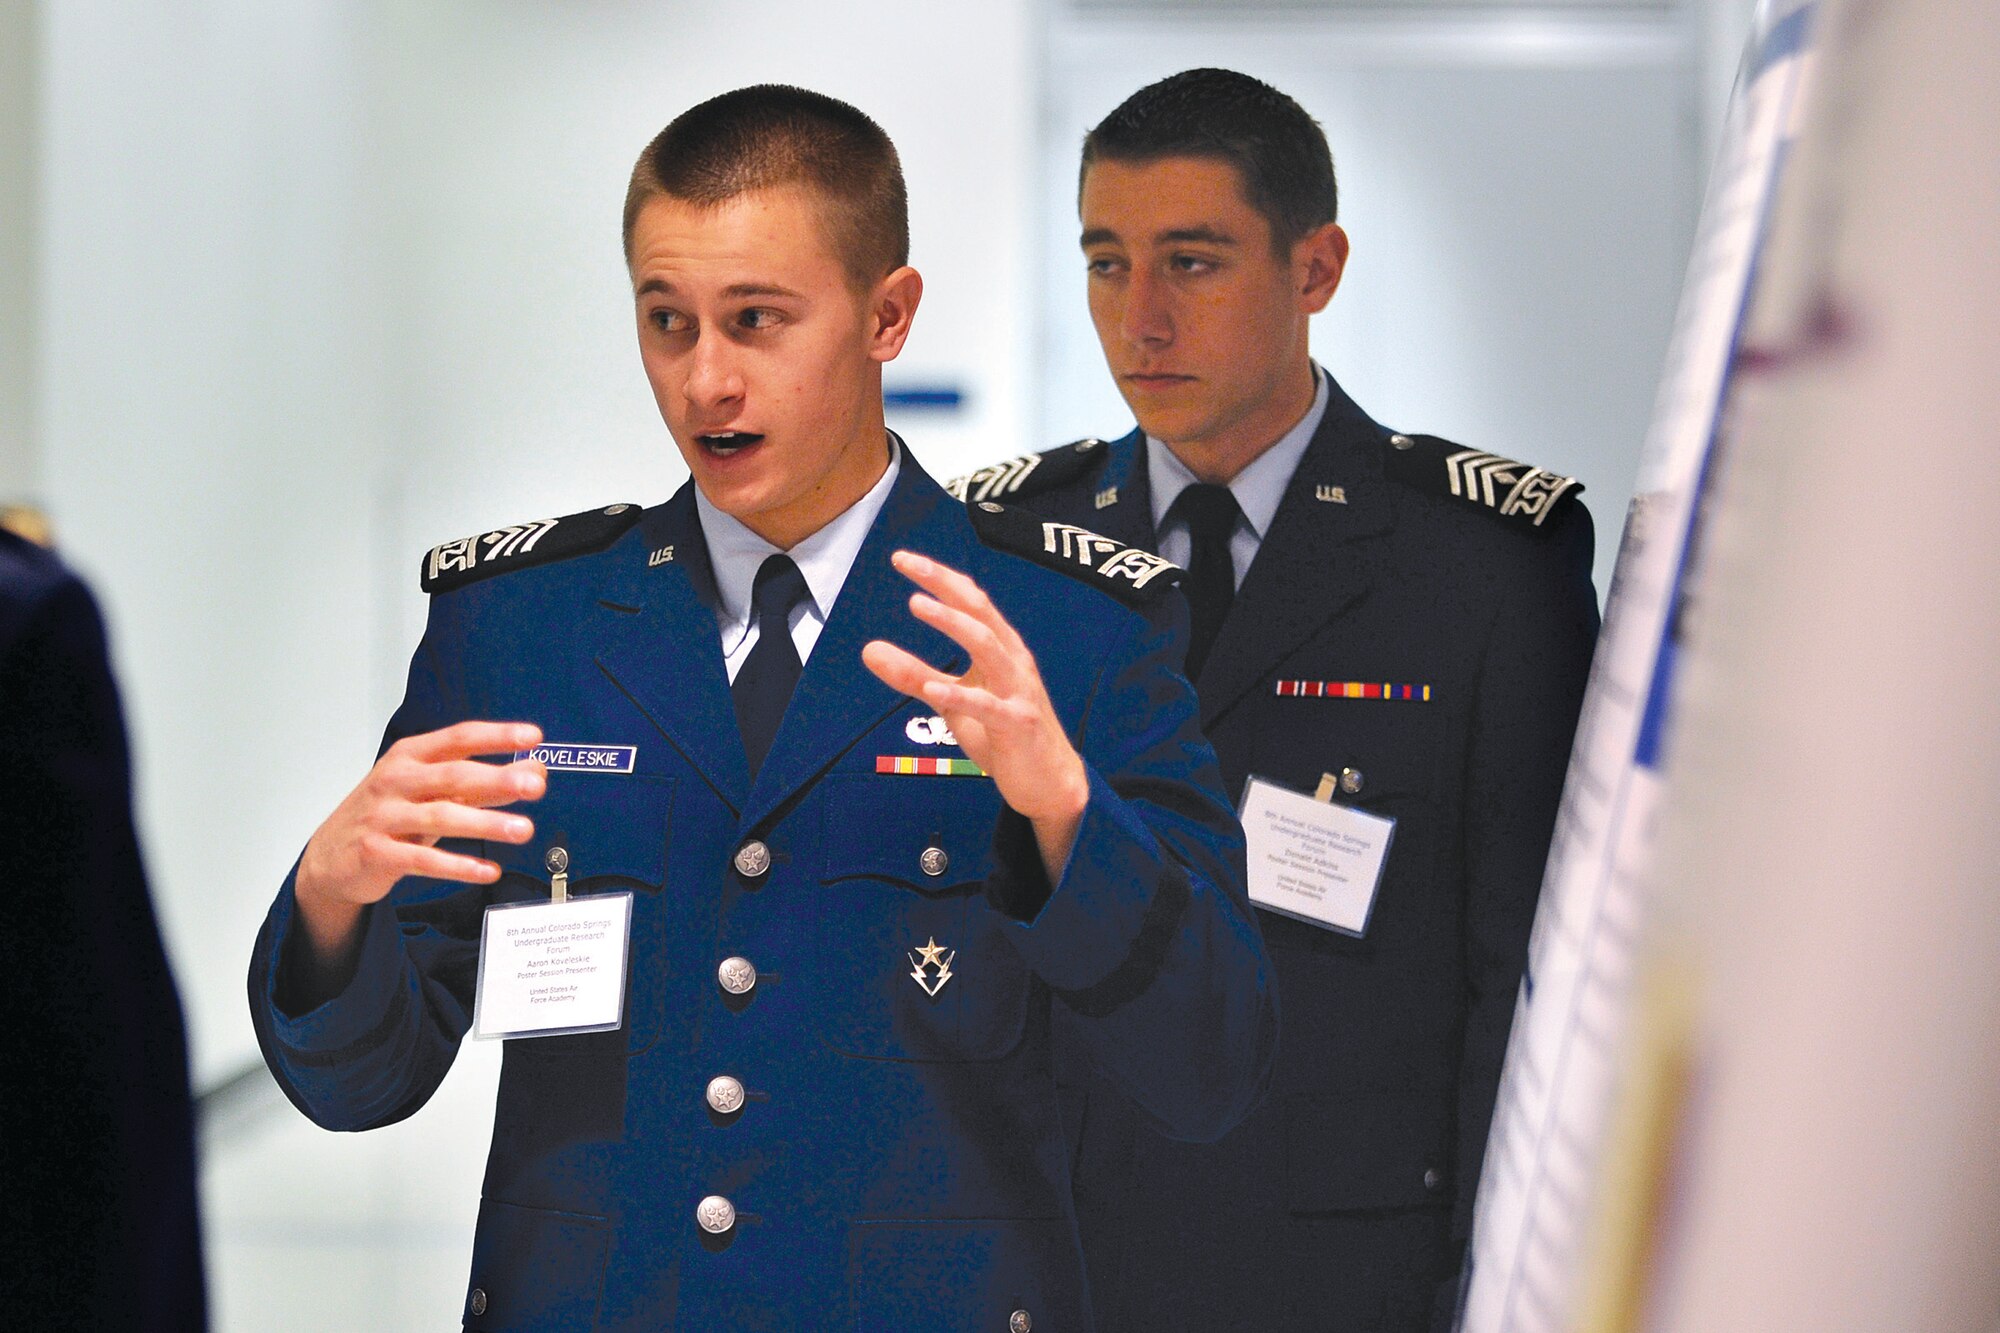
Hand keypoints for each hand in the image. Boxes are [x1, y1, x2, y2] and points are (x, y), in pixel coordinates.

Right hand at [293, 721, 546, 960]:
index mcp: (410, 757)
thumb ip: (481, 782)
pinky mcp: (378, 853)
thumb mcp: (431, 791)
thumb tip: (534, 770)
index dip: (496, 736)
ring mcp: (384, 817)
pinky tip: (489, 870)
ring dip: (486, 823)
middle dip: (497, 779)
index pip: (458, 738)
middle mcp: (395, 781)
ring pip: (441, 817)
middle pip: (452, 776)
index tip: (532, 737)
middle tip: (535, 785)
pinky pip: (424, 861)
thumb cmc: (387, 814)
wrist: (327, 857)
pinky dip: (459, 866)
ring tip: (523, 829)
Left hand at [862, 551, 1089, 875]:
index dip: (939, 577)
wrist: (1051, 782)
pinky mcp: (1018, 724)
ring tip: (917, 604)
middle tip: (907, 564)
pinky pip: (987, 706)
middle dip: (943, 584)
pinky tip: (933, 688)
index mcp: (1002, 648)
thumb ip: (915, 676)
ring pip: (987, 646)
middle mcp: (1013, 660)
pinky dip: (960, 694)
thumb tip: (869, 650)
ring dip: (952, 623)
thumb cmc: (1004, 735)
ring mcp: (1018, 691)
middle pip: (980, 610)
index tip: (902, 558)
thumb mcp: (953, 701)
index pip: (971, 601)